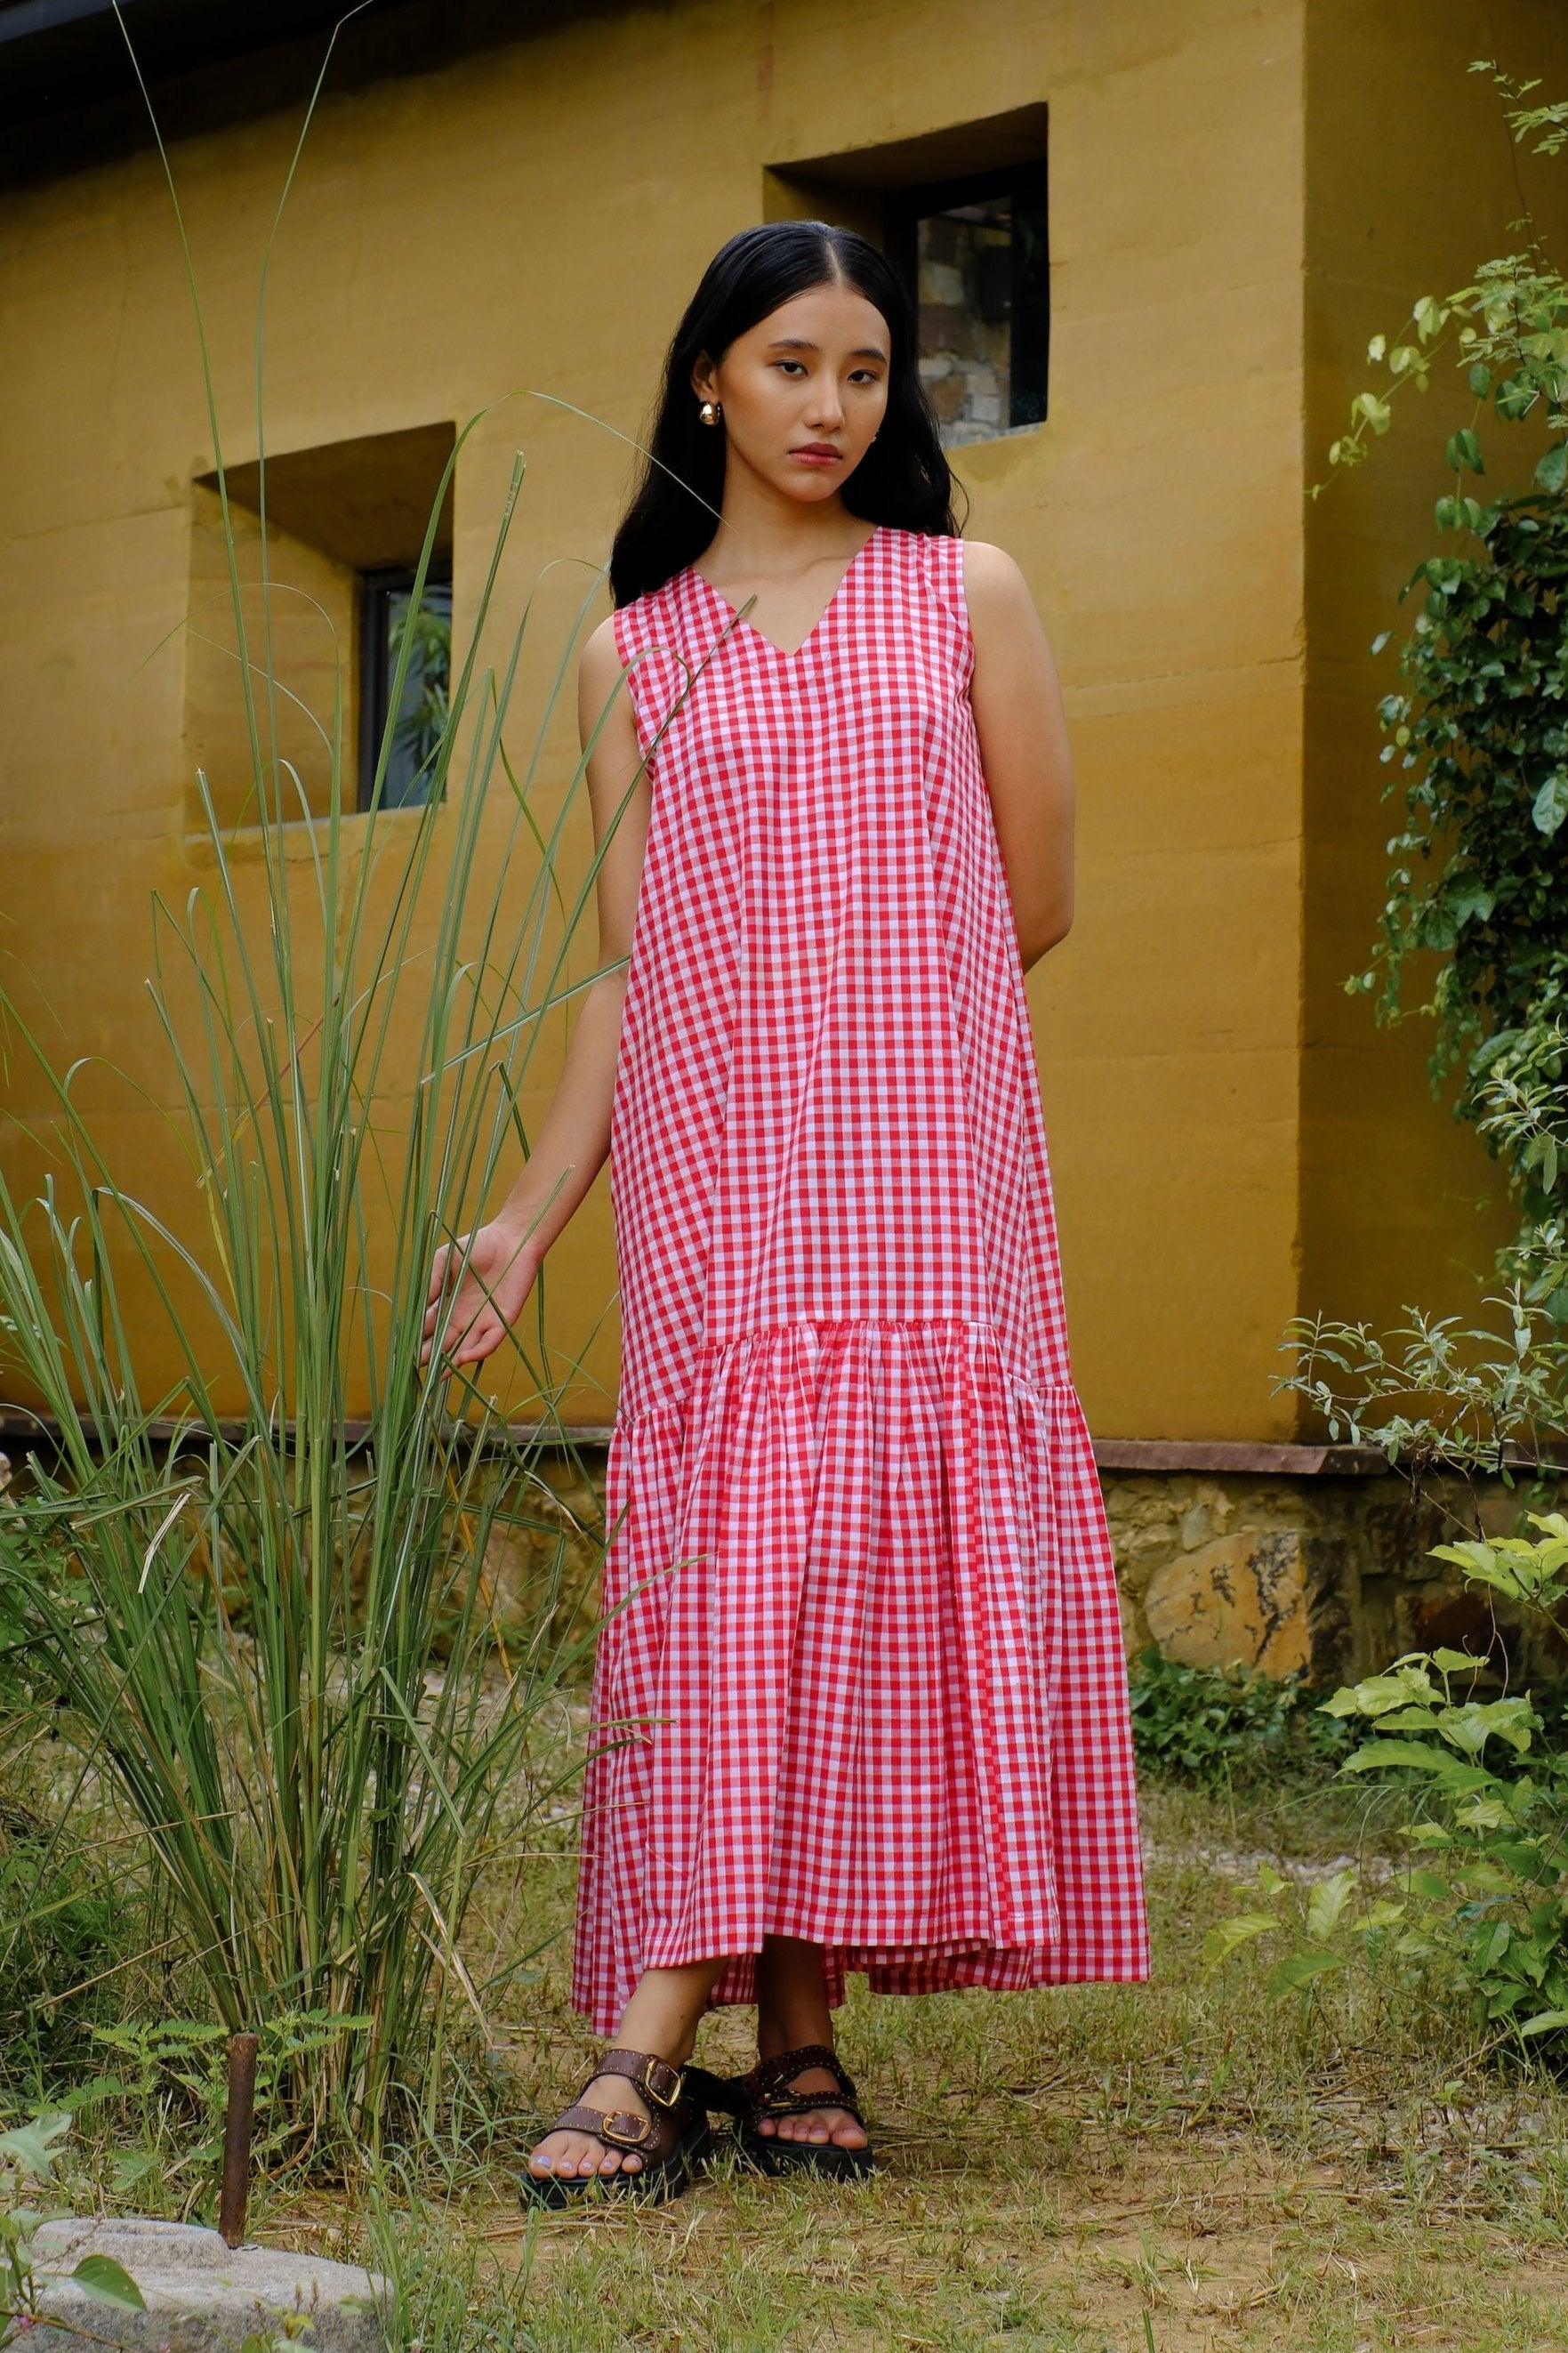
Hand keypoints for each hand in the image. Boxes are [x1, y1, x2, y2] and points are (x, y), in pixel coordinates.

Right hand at [422, 1219, 540, 1368]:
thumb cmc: (477, 1246)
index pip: (429, 1326)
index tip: (404, 1351)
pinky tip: (463, 1358)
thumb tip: (422, 1304)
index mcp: (447, 1304)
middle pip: (444, 1342)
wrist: (511, 1239)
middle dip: (430, 1355)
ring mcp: (483, 1321)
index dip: (417, 1338)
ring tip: (436, 1376)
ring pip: (464, 1347)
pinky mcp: (502, 1320)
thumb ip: (433, 1280)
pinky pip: (489, 1342)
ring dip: (451, 1362)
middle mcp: (463, 1317)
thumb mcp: (446, 1260)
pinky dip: (477, 1351)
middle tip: (416, 1369)